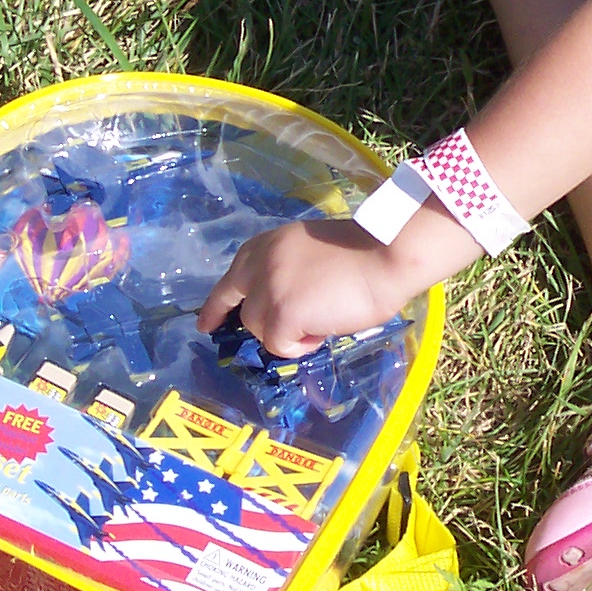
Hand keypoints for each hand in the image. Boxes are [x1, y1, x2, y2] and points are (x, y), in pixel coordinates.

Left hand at [195, 218, 413, 358]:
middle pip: (244, 310)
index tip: (207, 324)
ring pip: (260, 329)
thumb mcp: (311, 251)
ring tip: (321, 321)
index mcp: (268, 245)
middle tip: (278, 333)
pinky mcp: (281, 314)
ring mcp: (268, 289)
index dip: (218, 304)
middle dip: (259, 325)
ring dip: (288, 333)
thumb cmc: (362, 252)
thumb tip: (283, 301)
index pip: (231, 278)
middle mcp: (260, 264)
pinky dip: (300, 346)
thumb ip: (288, 269)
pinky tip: (322, 330)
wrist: (384, 255)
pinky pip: (278, 345)